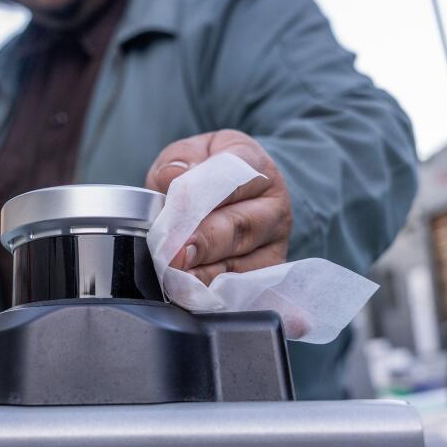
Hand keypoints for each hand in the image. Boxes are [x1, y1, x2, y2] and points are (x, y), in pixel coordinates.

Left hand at [144, 130, 292, 284]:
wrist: (238, 193)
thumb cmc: (210, 172)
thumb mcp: (195, 152)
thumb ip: (182, 159)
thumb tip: (173, 174)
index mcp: (256, 167)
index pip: (232, 177)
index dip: (200, 195)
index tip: (174, 210)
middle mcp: (273, 207)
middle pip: (238, 226)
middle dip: (202, 241)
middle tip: (173, 253)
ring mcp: (274, 244)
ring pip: (241, 263)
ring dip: (204, 272)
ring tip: (175, 275)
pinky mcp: (267, 276)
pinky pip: (242, 290)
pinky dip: (214, 293)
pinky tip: (191, 294)